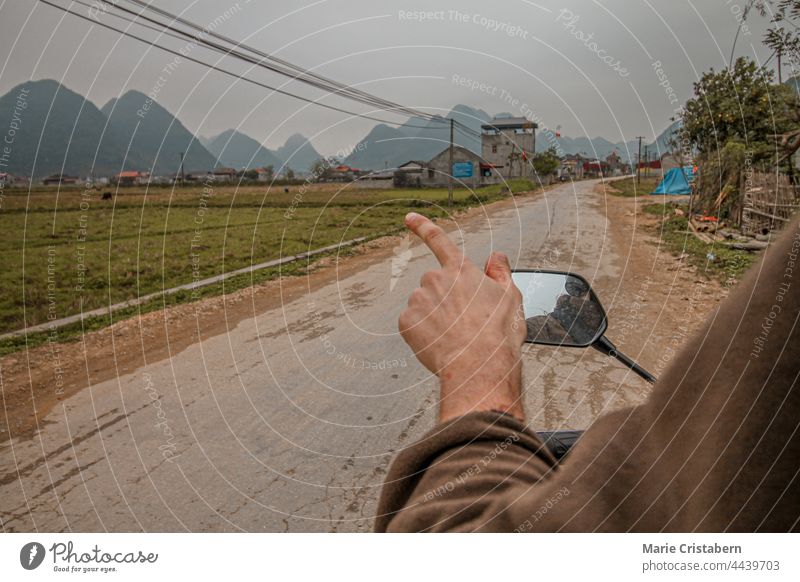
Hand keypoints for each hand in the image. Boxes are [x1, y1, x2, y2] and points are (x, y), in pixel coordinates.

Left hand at [398, 212, 525, 422]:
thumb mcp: (511, 297)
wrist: (479, 366)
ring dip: (435, 317)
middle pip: (435, 285)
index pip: (440, 241)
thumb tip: (496, 256)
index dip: (423, 227)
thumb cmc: (498, 334)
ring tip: (454, 336)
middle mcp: (436, 279)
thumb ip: (501, 272)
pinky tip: (440, 343)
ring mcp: (418, 300)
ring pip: (423, 305)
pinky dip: (423, 333)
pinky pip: (413, 324)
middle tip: (464, 323)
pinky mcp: (406, 322)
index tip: (409, 219)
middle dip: (445, 299)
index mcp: (461, 271)